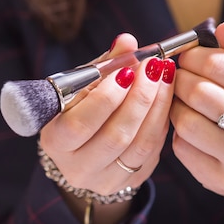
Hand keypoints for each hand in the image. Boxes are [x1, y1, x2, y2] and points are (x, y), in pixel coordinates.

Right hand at [39, 34, 175, 223]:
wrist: (82, 152)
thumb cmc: (79, 111)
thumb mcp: (81, 87)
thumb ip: (104, 65)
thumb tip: (127, 41)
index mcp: (56, 142)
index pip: (80, 124)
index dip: (106, 98)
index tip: (128, 70)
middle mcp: (78, 167)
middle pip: (116, 136)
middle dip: (140, 97)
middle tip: (154, 67)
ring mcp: (106, 180)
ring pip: (140, 145)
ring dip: (158, 106)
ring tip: (166, 75)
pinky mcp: (131, 182)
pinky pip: (153, 151)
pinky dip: (162, 121)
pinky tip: (166, 97)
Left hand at [170, 21, 223, 223]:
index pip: (216, 64)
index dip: (192, 57)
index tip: (187, 59)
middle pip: (196, 93)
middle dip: (180, 80)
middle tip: (179, 78)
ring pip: (185, 122)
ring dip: (176, 108)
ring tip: (184, 104)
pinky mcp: (223, 180)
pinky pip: (182, 148)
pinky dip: (179, 135)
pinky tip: (192, 130)